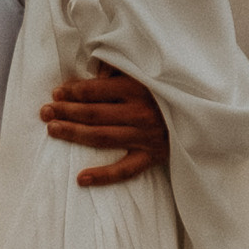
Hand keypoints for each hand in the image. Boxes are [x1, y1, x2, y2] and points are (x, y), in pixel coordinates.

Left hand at [40, 58, 169, 186]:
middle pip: (93, 114)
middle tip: (44, 111)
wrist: (204, 114)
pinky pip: (125, 170)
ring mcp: (145, 137)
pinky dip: (103, 176)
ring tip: (52, 130)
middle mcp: (139, 113)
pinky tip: (81, 178)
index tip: (56, 93)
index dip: (72, 92)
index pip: (95, 91)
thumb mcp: (148, 71)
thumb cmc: (171, 88)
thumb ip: (120, 69)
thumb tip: (96, 72)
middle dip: (65, 111)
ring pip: (101, 137)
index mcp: (137, 88)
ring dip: (74, 134)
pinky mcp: (152, 157)